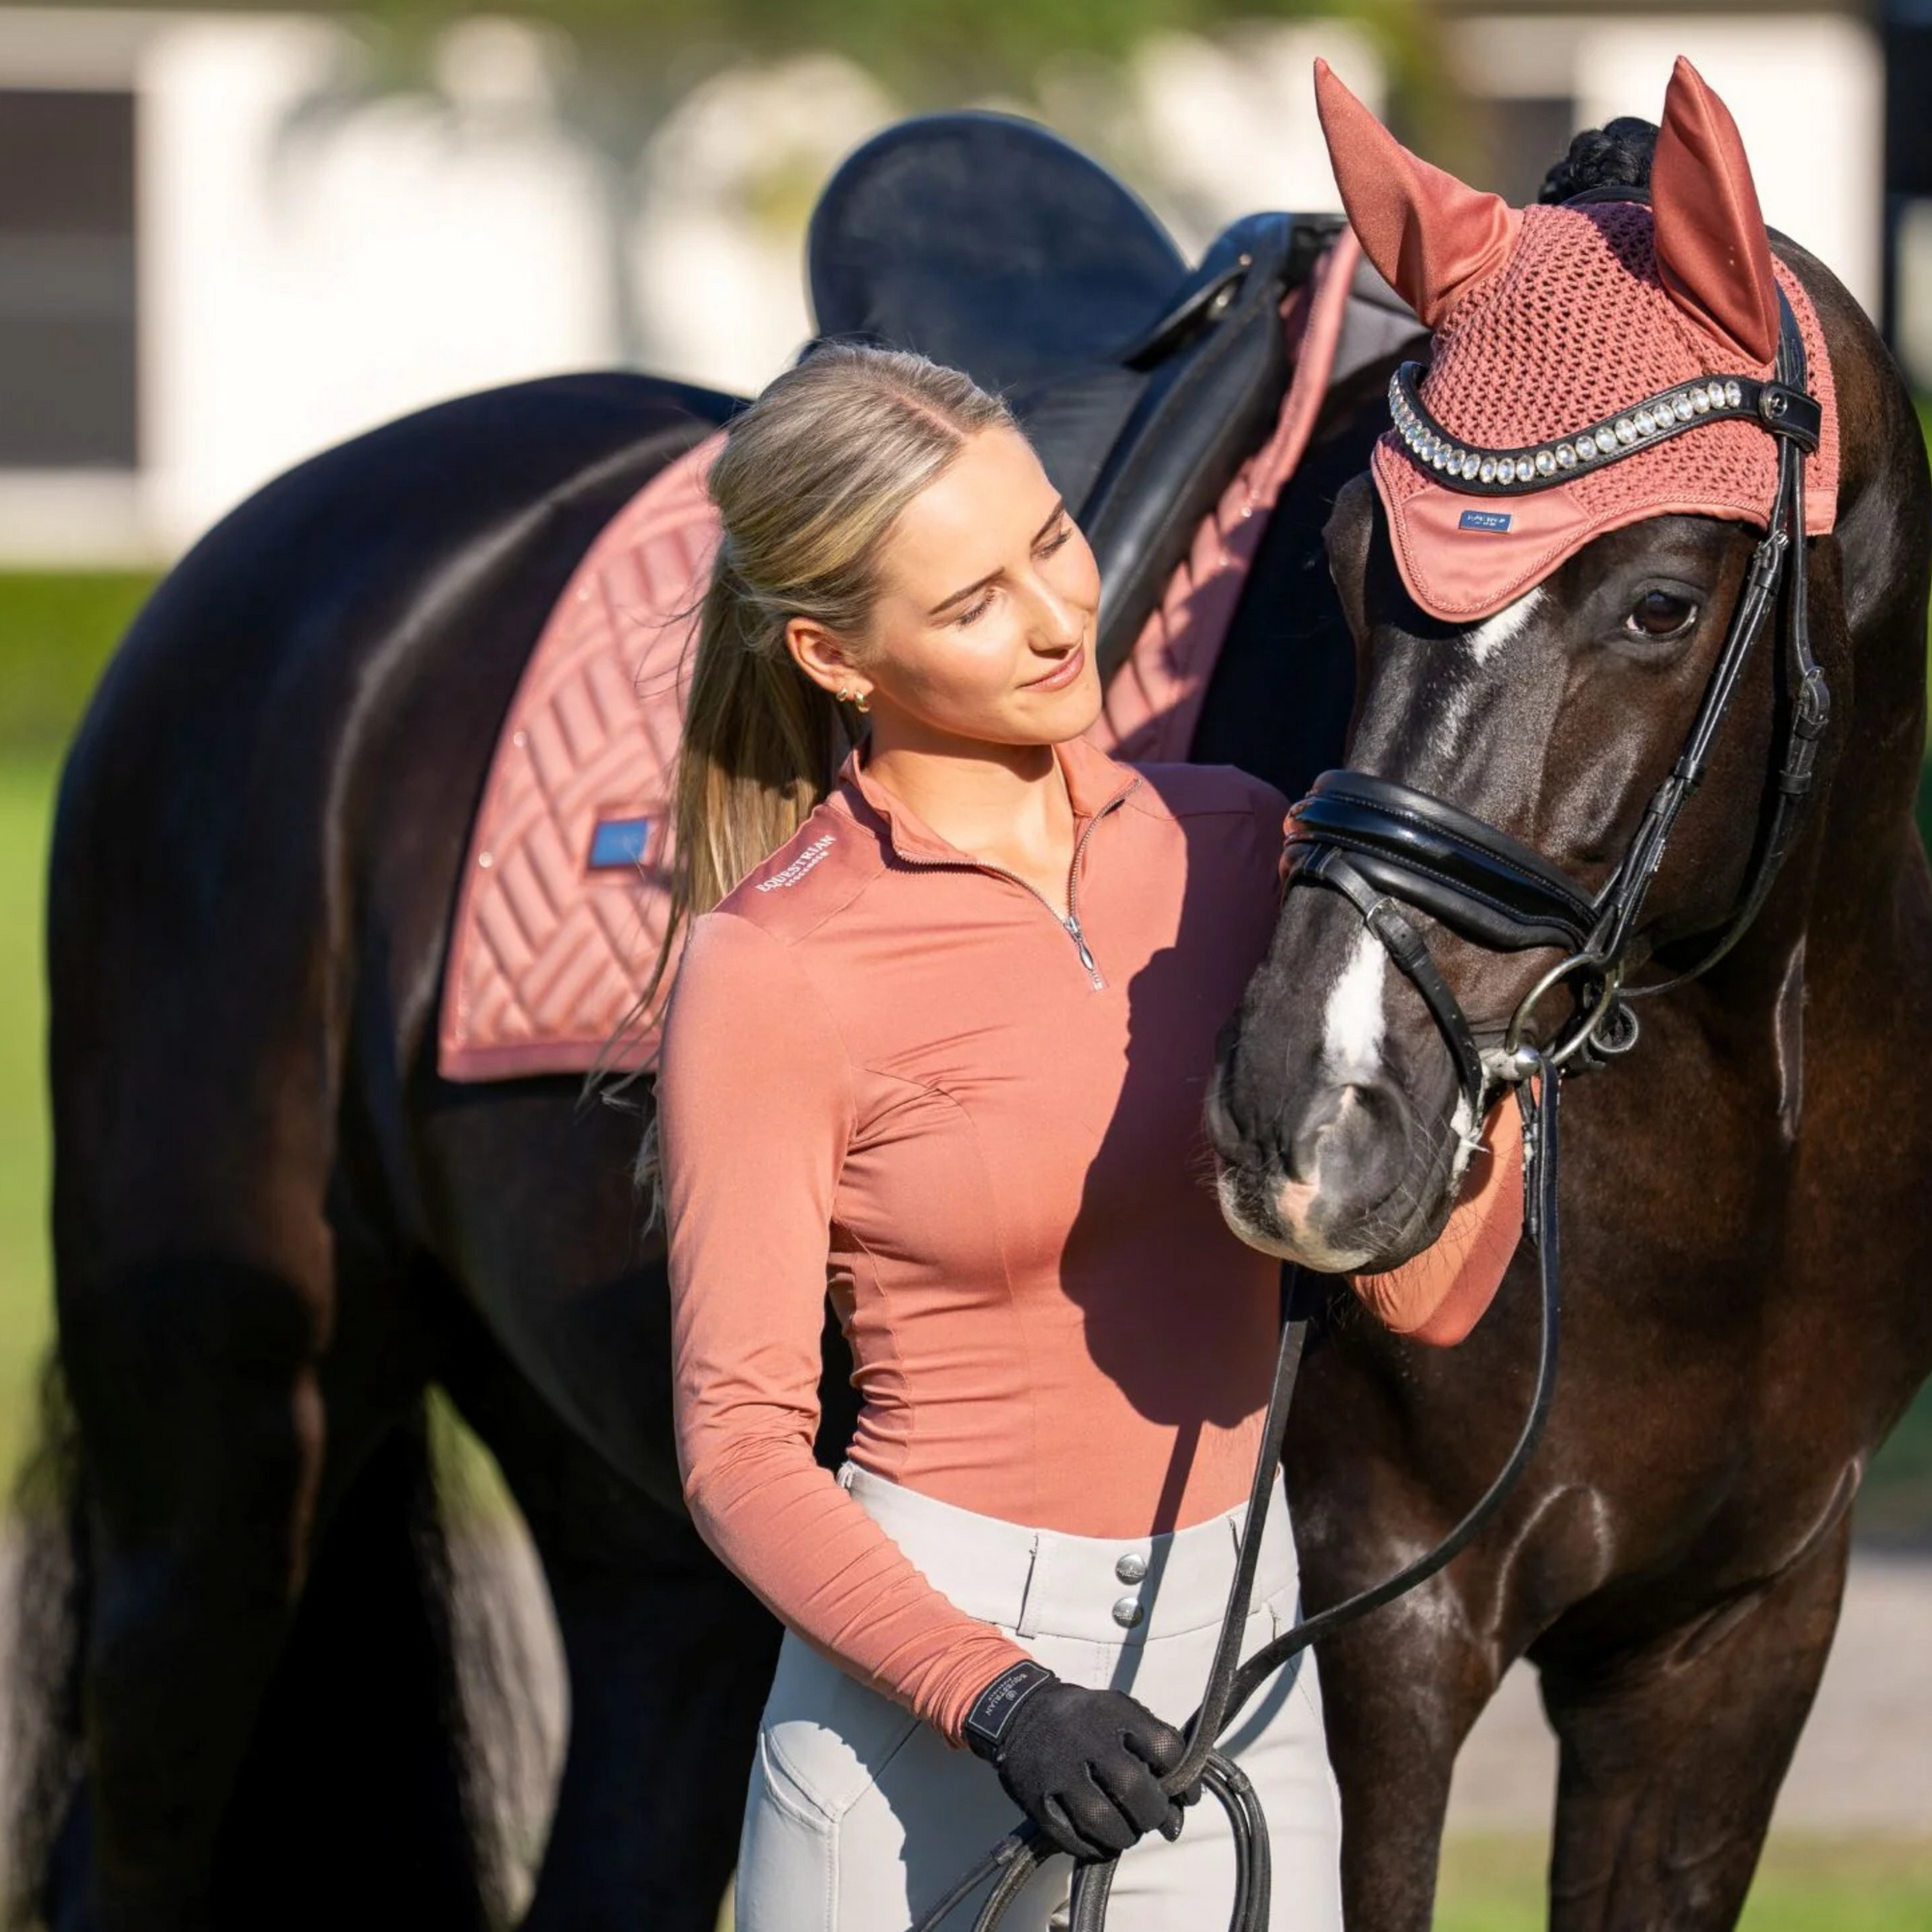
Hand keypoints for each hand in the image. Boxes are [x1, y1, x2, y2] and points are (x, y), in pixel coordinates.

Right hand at [962, 1661, 1190, 1861]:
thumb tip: (1183, 1799)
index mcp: (1113, 1711)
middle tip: (1154, 1819)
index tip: (1186, 1797)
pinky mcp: (1038, 1799)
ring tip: (1127, 1833)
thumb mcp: (1118, 1709)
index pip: (1165, 1747)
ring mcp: (1059, 1769)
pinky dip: (1094, 1848)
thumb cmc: (1083, 1718)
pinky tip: (1101, 1841)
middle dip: (1154, 1814)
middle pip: (1135, 1788)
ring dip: (1125, 1836)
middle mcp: (1086, 1737)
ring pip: (1102, 1820)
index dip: (1185, 1780)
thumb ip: (1152, 1742)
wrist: (1019, 1711)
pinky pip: (1072, 1839)